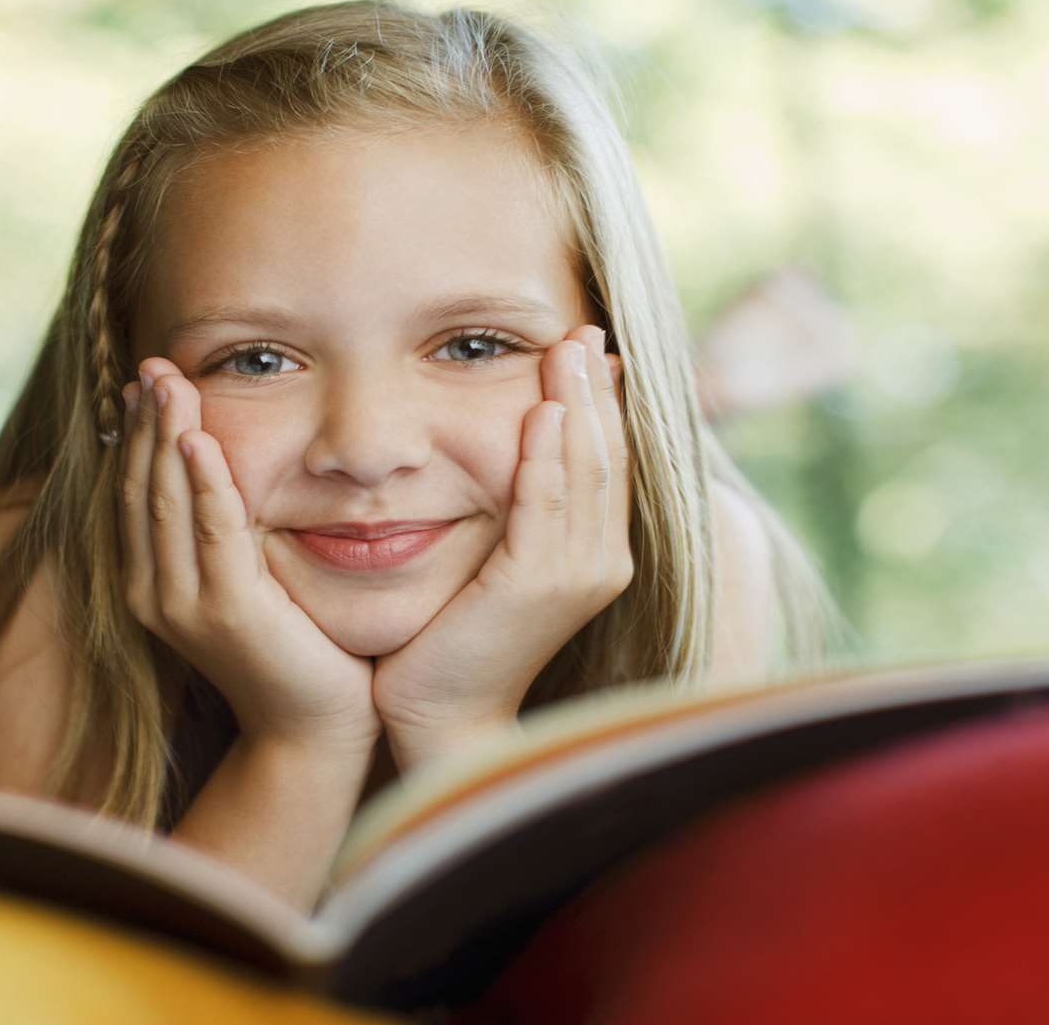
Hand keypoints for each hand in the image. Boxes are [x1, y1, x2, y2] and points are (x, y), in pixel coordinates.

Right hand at [120, 359, 380, 754]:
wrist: (314, 727)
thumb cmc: (293, 649)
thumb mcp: (249, 581)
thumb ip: (227, 533)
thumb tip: (222, 469)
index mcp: (151, 583)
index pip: (134, 492)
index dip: (137, 434)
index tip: (148, 379)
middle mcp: (153, 593)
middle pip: (140, 487)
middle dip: (146, 422)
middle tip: (153, 362)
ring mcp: (185, 605)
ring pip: (167, 501)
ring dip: (167, 436)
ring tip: (168, 382)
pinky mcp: (229, 611)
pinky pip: (214, 532)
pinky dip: (204, 483)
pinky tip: (199, 441)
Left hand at [371, 325, 632, 769]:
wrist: (440, 716)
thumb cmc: (454, 640)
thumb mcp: (495, 562)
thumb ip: (515, 511)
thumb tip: (515, 447)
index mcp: (596, 556)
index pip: (607, 463)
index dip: (603, 405)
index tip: (591, 350)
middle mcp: (600, 563)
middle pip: (607, 456)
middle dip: (596, 390)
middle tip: (583, 331)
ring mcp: (576, 575)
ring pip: (585, 472)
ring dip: (577, 405)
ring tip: (567, 350)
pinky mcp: (536, 585)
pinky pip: (546, 507)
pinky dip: (547, 457)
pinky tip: (544, 413)